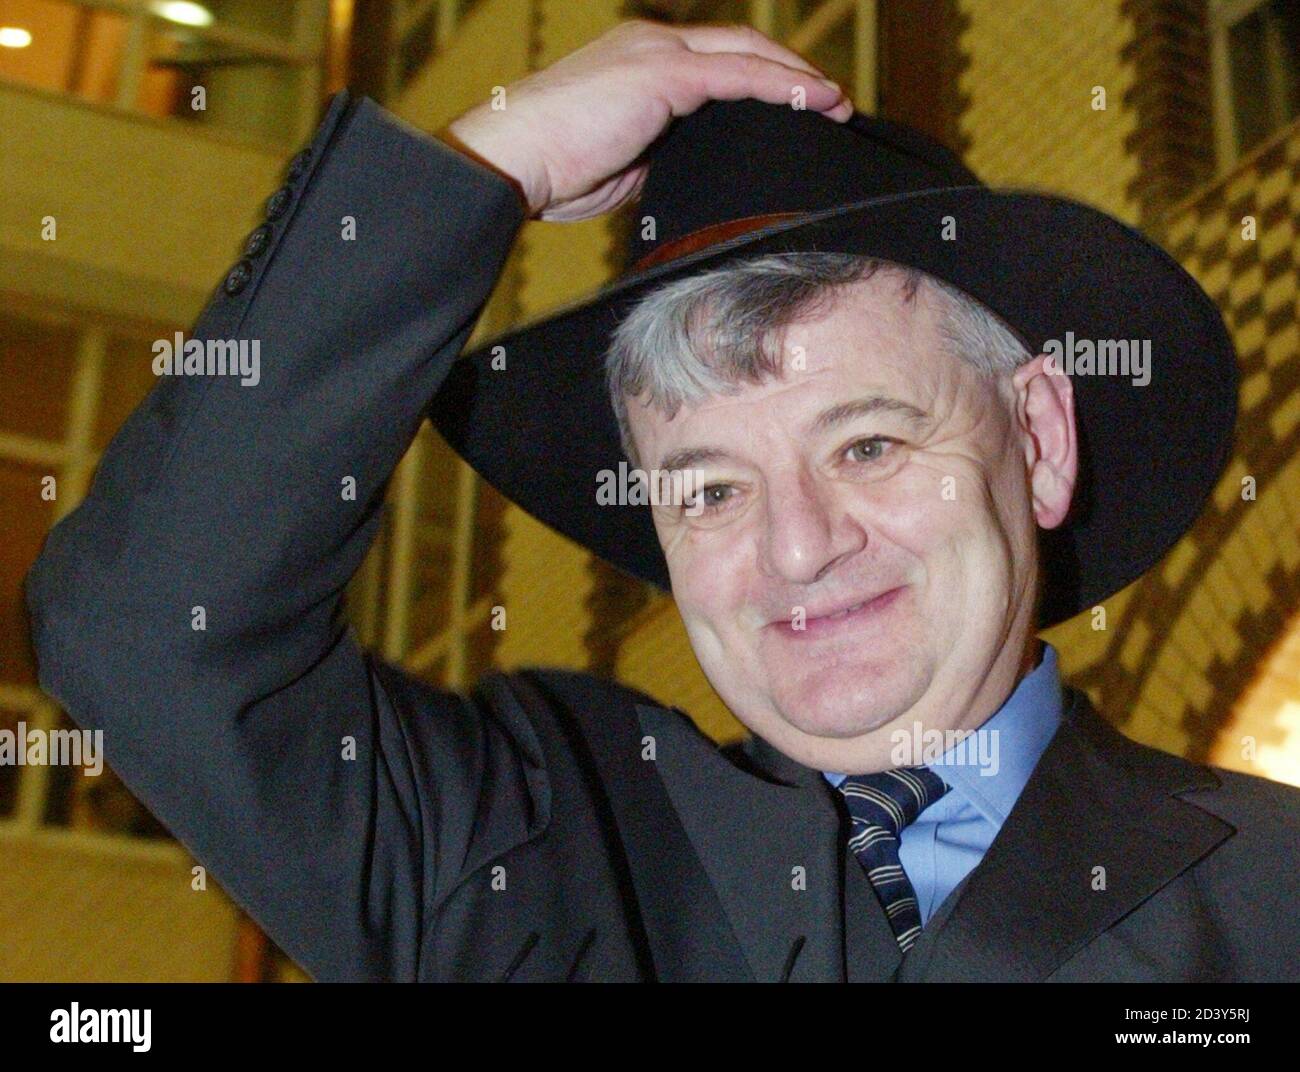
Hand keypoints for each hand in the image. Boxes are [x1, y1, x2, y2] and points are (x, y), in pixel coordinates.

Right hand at [439, 19, 851, 221]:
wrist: (513, 159)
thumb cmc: (553, 169)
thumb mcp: (621, 163)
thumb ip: (660, 155)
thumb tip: (693, 176)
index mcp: (639, 64)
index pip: (715, 63)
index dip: (763, 81)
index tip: (798, 109)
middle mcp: (651, 43)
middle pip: (740, 48)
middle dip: (792, 73)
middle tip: (834, 104)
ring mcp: (657, 52)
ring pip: (746, 53)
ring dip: (798, 77)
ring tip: (836, 104)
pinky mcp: (661, 72)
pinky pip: (737, 74)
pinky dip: (781, 85)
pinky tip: (815, 100)